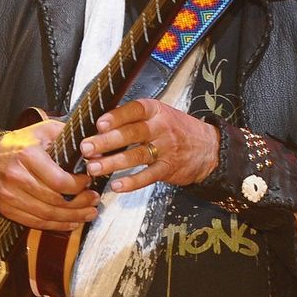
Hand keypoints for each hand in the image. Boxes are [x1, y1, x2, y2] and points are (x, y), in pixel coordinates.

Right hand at [0, 120, 99, 230]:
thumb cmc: (20, 143)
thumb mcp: (43, 130)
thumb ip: (68, 138)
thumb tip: (93, 153)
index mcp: (28, 156)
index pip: (59, 181)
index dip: (78, 186)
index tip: (89, 181)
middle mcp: (17, 178)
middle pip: (55, 201)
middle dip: (80, 203)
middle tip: (94, 200)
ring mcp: (10, 196)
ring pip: (47, 215)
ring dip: (72, 217)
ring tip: (89, 213)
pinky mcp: (7, 209)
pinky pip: (36, 223)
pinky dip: (56, 225)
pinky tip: (71, 222)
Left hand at [79, 99, 219, 192]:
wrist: (209, 147)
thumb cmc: (175, 129)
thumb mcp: (159, 114)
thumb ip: (133, 119)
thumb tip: (98, 127)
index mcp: (156, 110)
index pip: (135, 110)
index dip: (117, 117)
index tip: (99, 124)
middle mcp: (161, 127)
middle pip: (132, 134)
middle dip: (106, 142)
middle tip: (87, 148)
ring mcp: (166, 149)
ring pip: (136, 156)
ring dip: (113, 163)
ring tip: (93, 168)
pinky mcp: (169, 169)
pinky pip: (148, 176)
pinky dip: (132, 182)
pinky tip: (116, 185)